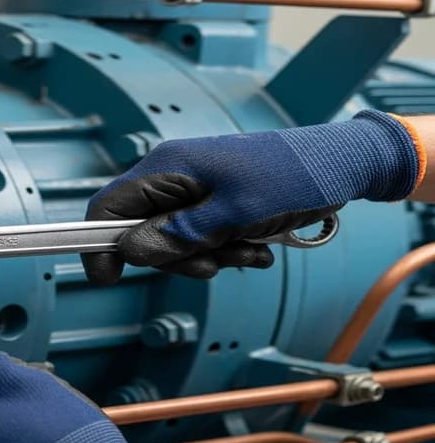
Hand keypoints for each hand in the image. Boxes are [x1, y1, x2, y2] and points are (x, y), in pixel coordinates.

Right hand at [83, 110, 421, 284]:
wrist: (343, 164)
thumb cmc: (293, 177)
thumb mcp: (234, 215)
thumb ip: (178, 235)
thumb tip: (129, 251)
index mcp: (167, 168)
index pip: (107, 207)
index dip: (99, 245)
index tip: (107, 278)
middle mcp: (172, 175)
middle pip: (141, 232)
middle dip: (176, 257)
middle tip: (213, 261)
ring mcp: (192, 188)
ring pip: (173, 239)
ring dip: (208, 256)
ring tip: (248, 248)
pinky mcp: (212, 200)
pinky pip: (199, 236)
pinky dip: (223, 248)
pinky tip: (255, 244)